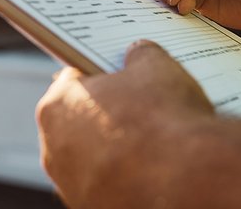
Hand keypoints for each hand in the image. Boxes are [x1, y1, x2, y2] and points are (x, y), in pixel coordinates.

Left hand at [36, 40, 213, 207]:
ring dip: (116, 149)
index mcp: (57, 107)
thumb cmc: (163, 123)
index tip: (118, 73)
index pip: (74, 79)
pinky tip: (154, 168)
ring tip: (153, 140)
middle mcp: (54, 151)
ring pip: (93, 158)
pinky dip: (126, 177)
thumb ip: (141, 55)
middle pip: (81, 120)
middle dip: (107, 112)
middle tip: (141, 105)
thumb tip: (141, 53)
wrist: (185, 182)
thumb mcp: (156, 67)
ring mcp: (73, 186)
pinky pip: (109, 185)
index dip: (101, 73)